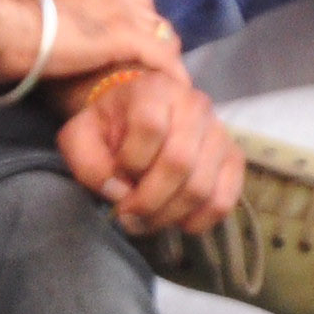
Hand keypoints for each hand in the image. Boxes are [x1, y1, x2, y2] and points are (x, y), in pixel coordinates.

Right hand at [0, 0, 172, 92]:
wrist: (2, 25)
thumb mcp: (22, 21)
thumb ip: (35, 28)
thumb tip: (23, 47)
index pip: (126, 2)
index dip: (134, 26)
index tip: (132, 49)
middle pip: (151, 16)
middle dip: (156, 42)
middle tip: (153, 72)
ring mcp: (118, 13)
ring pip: (162, 34)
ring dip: (165, 60)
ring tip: (166, 87)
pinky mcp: (123, 36)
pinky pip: (161, 55)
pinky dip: (170, 73)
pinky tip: (174, 91)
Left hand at [51, 63, 240, 235]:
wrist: (139, 115)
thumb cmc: (108, 128)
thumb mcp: (80, 138)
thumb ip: (88, 164)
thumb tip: (120, 192)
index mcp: (154, 91)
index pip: (150, 127)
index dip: (130, 163)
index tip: (115, 178)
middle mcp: (194, 106)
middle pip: (179, 163)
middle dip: (147, 201)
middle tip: (127, 216)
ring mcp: (219, 132)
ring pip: (201, 187)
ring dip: (168, 215)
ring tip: (144, 220)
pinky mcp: (233, 158)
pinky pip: (224, 200)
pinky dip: (198, 220)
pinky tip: (175, 221)